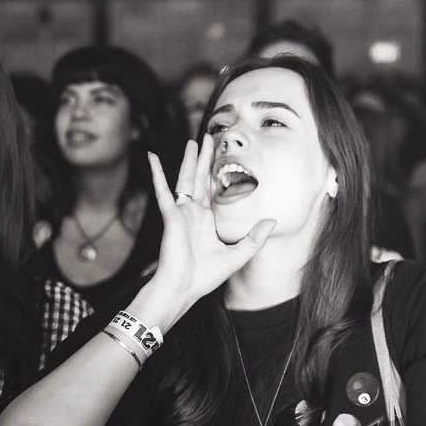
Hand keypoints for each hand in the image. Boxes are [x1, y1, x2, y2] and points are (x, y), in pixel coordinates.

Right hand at [141, 137, 275, 323]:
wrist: (183, 287)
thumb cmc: (205, 277)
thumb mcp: (238, 255)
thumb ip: (255, 238)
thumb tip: (273, 220)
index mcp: (206, 221)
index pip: (212, 191)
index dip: (217, 174)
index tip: (221, 158)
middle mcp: (193, 213)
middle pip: (200, 179)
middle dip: (205, 158)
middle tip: (209, 138)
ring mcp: (181, 212)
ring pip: (186, 178)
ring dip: (189, 160)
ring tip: (193, 141)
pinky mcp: (171, 215)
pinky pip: (163, 190)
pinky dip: (157, 173)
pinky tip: (152, 157)